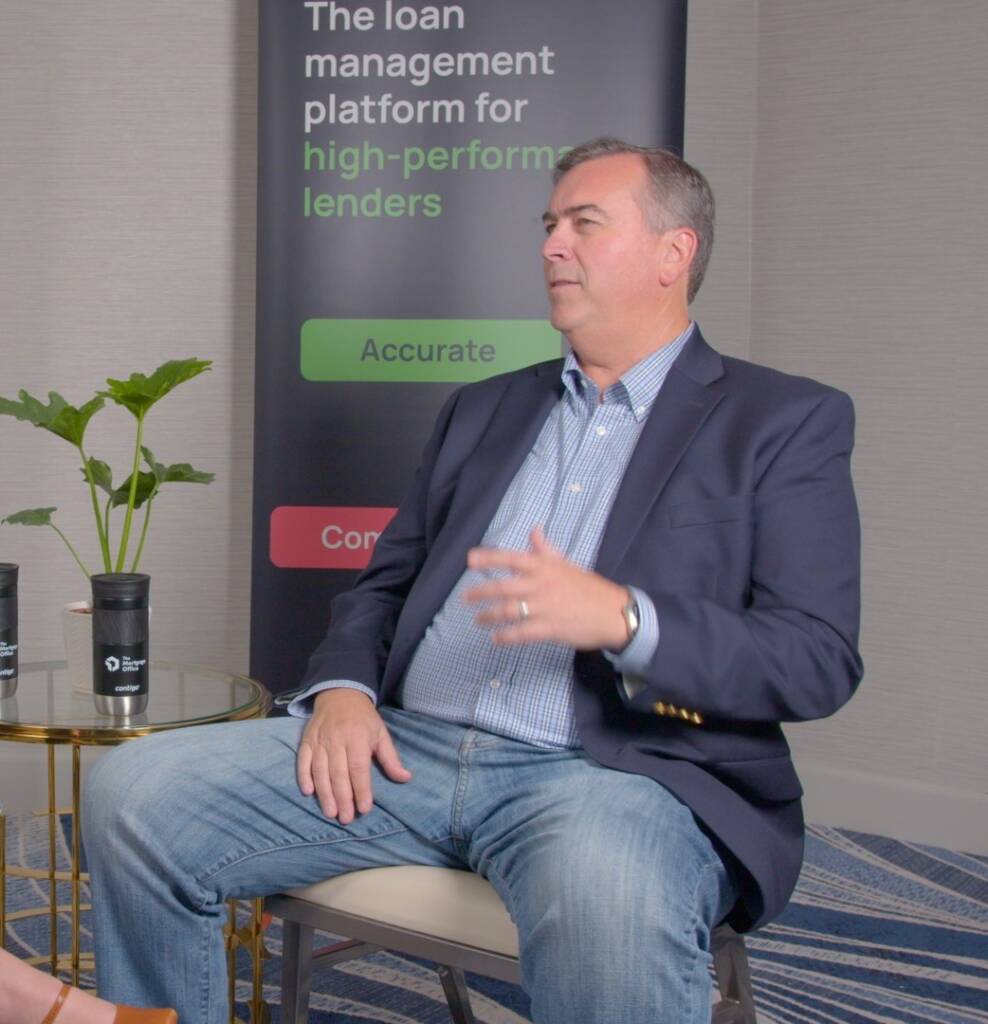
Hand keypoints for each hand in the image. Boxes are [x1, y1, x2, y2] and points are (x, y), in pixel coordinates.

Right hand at [296, 688, 410, 822]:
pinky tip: (308, 792)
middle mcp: (337, 739)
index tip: (364, 808)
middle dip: (343, 798)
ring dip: (324, 794)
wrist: (340, 693)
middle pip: (339, 773)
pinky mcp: (306, 741)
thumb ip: (390, 758)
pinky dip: (304, 776)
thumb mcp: (381, 733)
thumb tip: (405, 778)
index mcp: (358, 737)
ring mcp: (319, 740)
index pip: (359, 768)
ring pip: (320, 771)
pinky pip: (302, 761)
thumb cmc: (364, 718)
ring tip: (331, 812)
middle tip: (346, 818)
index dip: (361, 789)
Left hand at [464, 526, 629, 650]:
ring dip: (489, 616)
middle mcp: (541, 585)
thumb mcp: (566, 564)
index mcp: (545, 567)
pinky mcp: (550, 628)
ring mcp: (545, 607)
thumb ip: (545, 549)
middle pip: (503, 587)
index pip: (512, 558)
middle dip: (481, 592)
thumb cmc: (588, 587)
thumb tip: (534, 530)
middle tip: (465, 597)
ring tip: (479, 620)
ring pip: (508, 611)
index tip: (470, 560)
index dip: (489, 558)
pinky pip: (521, 633)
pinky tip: (496, 638)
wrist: (614, 612)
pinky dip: (505, 636)